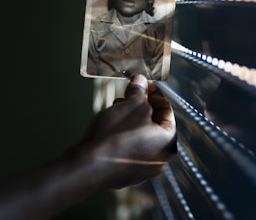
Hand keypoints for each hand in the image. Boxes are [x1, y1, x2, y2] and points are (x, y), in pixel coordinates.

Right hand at [75, 74, 176, 188]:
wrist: (86, 166)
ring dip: (130, 118)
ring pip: (139, 135)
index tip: (143, 83)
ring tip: (116, 106)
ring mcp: (141, 170)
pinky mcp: (123, 174)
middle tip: (129, 93)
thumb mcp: (132, 105)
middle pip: (153, 123)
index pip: (166, 111)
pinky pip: (128, 148)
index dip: (154, 93)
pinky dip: (122, 134)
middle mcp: (160, 160)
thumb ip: (139, 91)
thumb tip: (140, 81)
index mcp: (168, 143)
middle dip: (141, 105)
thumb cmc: (115, 135)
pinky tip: (110, 124)